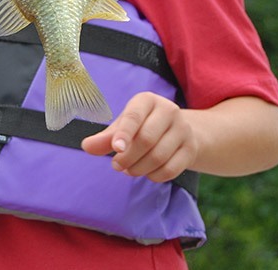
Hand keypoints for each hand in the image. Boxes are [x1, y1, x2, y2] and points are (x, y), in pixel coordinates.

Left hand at [80, 92, 197, 182]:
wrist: (177, 131)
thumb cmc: (143, 126)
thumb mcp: (123, 127)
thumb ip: (105, 138)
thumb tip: (86, 146)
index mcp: (147, 101)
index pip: (134, 116)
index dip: (124, 134)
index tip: (116, 149)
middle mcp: (169, 110)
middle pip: (147, 139)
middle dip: (128, 157)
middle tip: (116, 165)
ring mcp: (183, 129)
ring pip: (159, 156)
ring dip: (139, 169)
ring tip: (129, 170)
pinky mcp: (191, 148)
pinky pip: (171, 169)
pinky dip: (154, 176)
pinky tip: (147, 173)